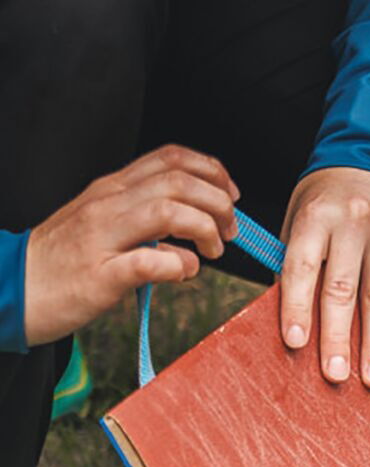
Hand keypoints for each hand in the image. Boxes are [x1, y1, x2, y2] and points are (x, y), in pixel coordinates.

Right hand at [23, 145, 238, 347]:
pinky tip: (184, 271)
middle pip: (178, 182)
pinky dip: (176, 264)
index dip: (211, 171)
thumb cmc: (66, 260)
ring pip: (167, 212)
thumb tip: (192, 229)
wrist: (13, 286)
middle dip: (218, 204)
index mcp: (113, 189)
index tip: (230, 196)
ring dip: (204, 230)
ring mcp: (103, 238)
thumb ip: (144, 217)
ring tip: (212, 252)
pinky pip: (146, 261)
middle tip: (229, 233)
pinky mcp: (100, 275)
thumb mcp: (105, 224)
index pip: (170, 159)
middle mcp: (109, 204)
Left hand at [280, 167, 369, 387]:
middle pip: (345, 288)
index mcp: (317, 214)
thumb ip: (297, 264)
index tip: (296, 344)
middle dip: (340, 337)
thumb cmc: (327, 203)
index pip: (304, 266)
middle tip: (336, 376)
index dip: (298, 306)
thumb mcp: (301, 219)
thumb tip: (293, 324)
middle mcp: (355, 219)